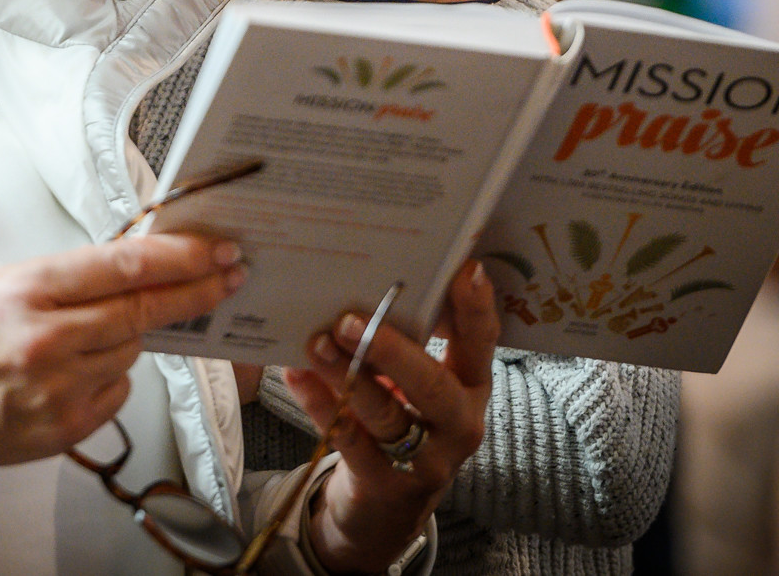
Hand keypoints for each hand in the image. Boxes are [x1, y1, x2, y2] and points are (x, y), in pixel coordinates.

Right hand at [0, 234, 245, 529]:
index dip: (180, 257)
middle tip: (228, 276)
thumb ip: (65, 278)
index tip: (214, 250)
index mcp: (27, 289)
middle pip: (143, 309)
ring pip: (131, 349)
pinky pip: (117, 390)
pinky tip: (74, 373)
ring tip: (86, 336)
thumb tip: (132, 264)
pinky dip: (109, 377)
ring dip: (129, 337)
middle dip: (194, 291)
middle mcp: (46, 337)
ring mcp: (58, 387)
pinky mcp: (66, 426)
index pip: (123, 266)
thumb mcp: (0, 286)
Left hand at [285, 259, 499, 572]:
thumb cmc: (406, 421)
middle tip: (351, 320)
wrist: (390, 509)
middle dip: (391, 350)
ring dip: (347, 375)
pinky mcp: (384, 483)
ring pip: (386, 414)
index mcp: (472, 386)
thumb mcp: (422, 386)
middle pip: (432, 386)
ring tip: (317, 342)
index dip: (476, 308)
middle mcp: (458, 423)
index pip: (482, 344)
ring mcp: (425, 460)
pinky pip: (350, 441)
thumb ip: (413, 342)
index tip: (467, 270)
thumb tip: (375, 282)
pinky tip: (296, 376)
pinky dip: (320, 405)